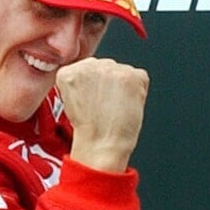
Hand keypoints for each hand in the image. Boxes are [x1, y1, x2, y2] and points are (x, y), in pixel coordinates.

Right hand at [56, 57, 148, 171]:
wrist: (102, 144)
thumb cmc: (89, 130)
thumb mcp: (70, 101)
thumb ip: (80, 82)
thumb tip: (95, 77)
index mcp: (69, 72)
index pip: (85, 68)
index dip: (92, 86)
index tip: (91, 98)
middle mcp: (89, 65)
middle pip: (105, 67)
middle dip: (108, 83)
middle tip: (105, 104)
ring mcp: (111, 68)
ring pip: (122, 71)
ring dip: (123, 86)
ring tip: (115, 107)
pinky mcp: (131, 75)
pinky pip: (140, 77)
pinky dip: (139, 91)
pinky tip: (127, 106)